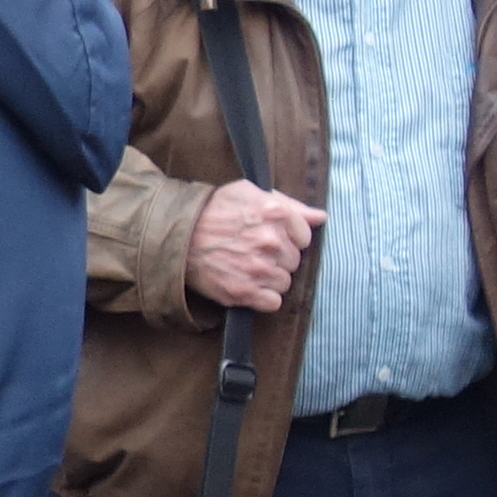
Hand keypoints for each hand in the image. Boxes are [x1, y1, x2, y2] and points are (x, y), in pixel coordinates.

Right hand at [187, 179, 323, 313]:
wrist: (175, 236)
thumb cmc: (212, 210)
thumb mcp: (249, 193)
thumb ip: (290, 205)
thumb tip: (321, 217)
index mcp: (275, 213)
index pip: (305, 236)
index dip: (288, 237)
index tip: (270, 237)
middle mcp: (270, 241)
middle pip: (294, 261)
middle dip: (278, 257)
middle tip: (253, 251)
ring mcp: (258, 268)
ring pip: (284, 282)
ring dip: (270, 278)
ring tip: (247, 266)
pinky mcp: (245, 292)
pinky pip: (273, 302)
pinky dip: (262, 297)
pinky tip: (246, 283)